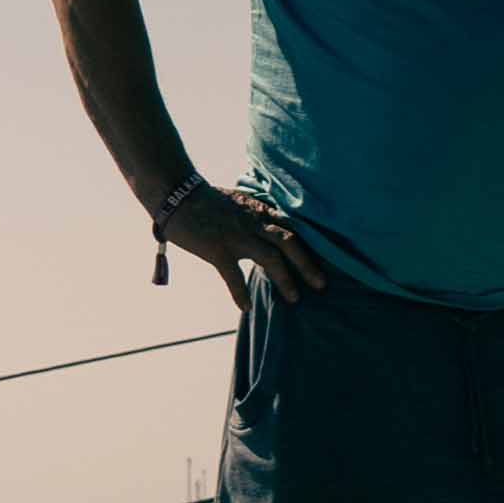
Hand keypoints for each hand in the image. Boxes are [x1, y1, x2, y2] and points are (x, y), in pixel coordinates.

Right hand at [157, 181, 327, 307]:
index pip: (293, 228)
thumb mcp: (241, 203)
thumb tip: (272, 228)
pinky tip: (246, 308)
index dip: (311, 246)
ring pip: (271, 259)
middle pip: (290, 243)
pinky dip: (241, 293)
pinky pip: (234, 275)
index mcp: (260, 211)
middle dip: (308, 265)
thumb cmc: (207, 201)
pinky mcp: (217, 249)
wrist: (177, 194)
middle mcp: (254, 223)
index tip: (326, 262)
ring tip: (294, 299)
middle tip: (322, 285)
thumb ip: (258, 216)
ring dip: (285, 280)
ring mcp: (237, 236)